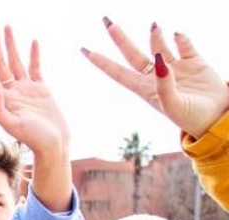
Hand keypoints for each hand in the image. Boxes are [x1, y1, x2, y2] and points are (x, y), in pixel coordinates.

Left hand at [0, 26, 68, 156]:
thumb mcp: (13, 126)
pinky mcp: (40, 89)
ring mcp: (26, 90)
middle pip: (0, 64)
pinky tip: (33, 42)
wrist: (53, 143)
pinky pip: (35, 67)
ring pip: (16, 62)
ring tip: (7, 28)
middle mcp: (12, 92)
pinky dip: (33, 55)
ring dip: (11, 45)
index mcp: (2, 100)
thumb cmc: (33, 138)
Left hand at [83, 19, 228, 139]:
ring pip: (158, 45)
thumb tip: (158, 58)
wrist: (219, 119)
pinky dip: (180, 38)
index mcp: (146, 90)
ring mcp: (175, 67)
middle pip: (132, 54)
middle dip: (120, 38)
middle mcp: (157, 76)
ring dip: (155, 36)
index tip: (84, 50)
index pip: (118, 73)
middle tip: (107, 22)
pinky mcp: (194, 62)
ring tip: (154, 26)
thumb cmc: (192, 118)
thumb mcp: (173, 105)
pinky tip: (177, 35)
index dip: (101, 62)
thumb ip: (164, 84)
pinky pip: (184, 44)